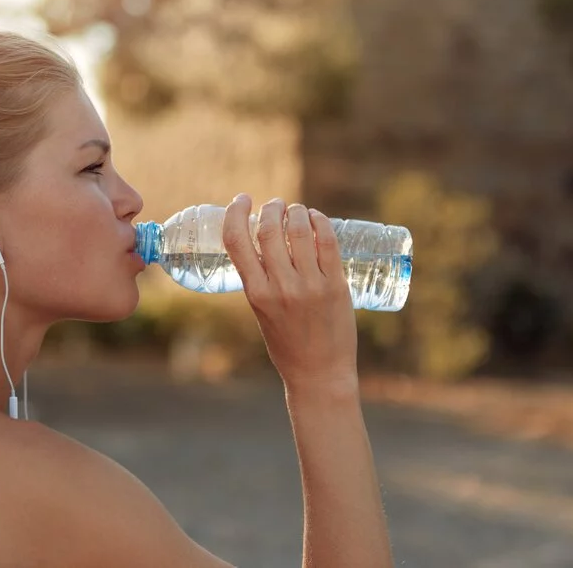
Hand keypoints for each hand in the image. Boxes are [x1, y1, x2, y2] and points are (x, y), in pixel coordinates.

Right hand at [222, 195, 357, 390]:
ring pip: (300, 230)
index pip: (236, 240)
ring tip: (296, 210)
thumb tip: (267, 244)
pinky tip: (316, 219)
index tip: (241, 200)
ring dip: (296, 211)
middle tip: (275, 205)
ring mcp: (311, 285)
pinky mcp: (336, 286)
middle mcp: (281, 286)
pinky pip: (328, 242)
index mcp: (256, 293)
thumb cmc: (287, 345)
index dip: (235, 212)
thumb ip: (262, 280)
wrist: (319, 374)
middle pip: (270, 228)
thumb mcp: (261, 312)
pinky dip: (320, 222)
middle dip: (271, 207)